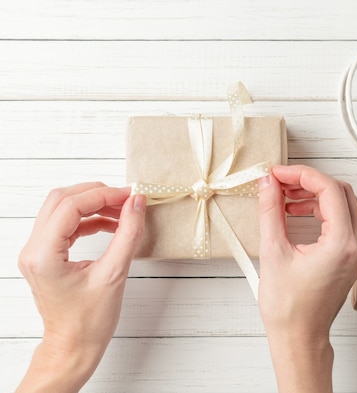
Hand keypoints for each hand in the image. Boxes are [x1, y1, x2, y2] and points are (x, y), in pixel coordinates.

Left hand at [16, 183, 145, 392]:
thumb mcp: (114, 274)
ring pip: (61, 208)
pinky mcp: (45, 255)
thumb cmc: (89, 321)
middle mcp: (33, 250)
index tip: (130, 195)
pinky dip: (88, 219)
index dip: (103, 195)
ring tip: (122, 211)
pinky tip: (111, 225)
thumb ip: (128, 234)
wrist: (74, 347)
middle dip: (96, 194)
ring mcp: (36, 252)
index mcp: (44, 255)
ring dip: (93, 205)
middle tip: (127, 199)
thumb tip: (136, 203)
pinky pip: (65, 224)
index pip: (70, 206)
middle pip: (61, 200)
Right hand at [257, 165, 356, 392]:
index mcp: (341, 244)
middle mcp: (355, 247)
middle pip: (340, 193)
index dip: (302, 175)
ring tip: (284, 198)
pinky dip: (320, 212)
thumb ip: (270, 212)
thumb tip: (267, 184)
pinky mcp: (350, 258)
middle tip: (280, 182)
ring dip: (314, 196)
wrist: (299, 338)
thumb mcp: (273, 253)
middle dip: (309, 183)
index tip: (279, 174)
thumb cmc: (288, 308)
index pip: (329, 190)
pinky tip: (295, 213)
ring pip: (342, 206)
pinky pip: (341, 222)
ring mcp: (356, 253)